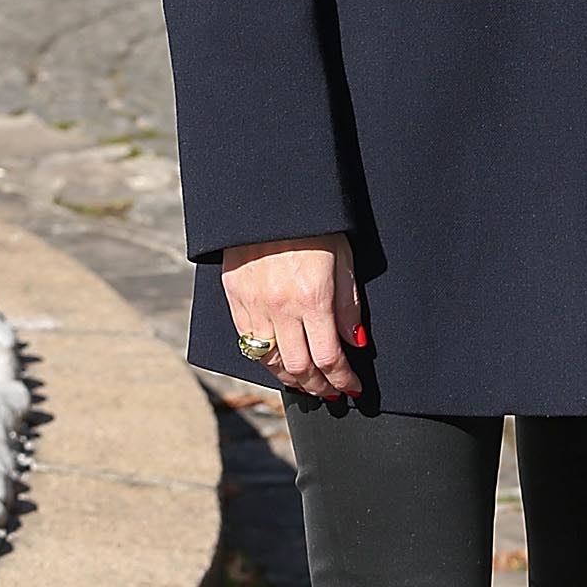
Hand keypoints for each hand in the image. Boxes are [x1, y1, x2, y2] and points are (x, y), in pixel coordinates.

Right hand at [223, 234, 363, 399]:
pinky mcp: (233, 296)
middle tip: (331, 392)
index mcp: (313, 298)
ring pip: (270, 361)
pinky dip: (265, 359)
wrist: (267, 193)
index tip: (352, 387)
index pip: (330, 358)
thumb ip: (347, 305)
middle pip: (300, 368)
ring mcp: (253, 304)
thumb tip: (354, 342)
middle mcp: (281, 307)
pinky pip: (247, 340)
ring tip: (307, 383)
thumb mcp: (343, 259)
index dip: (343, 379)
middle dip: (319, 387)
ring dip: (291, 379)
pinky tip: (279, 363)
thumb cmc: (314, 223)